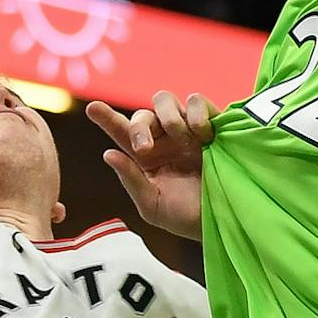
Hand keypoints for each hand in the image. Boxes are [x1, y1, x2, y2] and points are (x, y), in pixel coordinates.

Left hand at [86, 91, 213, 239]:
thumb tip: (109, 154)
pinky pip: (197, 101)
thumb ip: (131, 180)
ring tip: (181, 139)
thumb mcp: (153, 206)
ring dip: (167, 117)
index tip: (91, 108)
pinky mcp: (212, 124)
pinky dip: (195, 112)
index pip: (122, 132)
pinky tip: (202, 134)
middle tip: (145, 149)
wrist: (226, 218)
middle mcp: (163, 139)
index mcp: (145, 157)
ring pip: (165, 100)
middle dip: (139, 127)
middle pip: (143, 114)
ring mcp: (187, 129)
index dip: (106, 118)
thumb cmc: (186, 217)